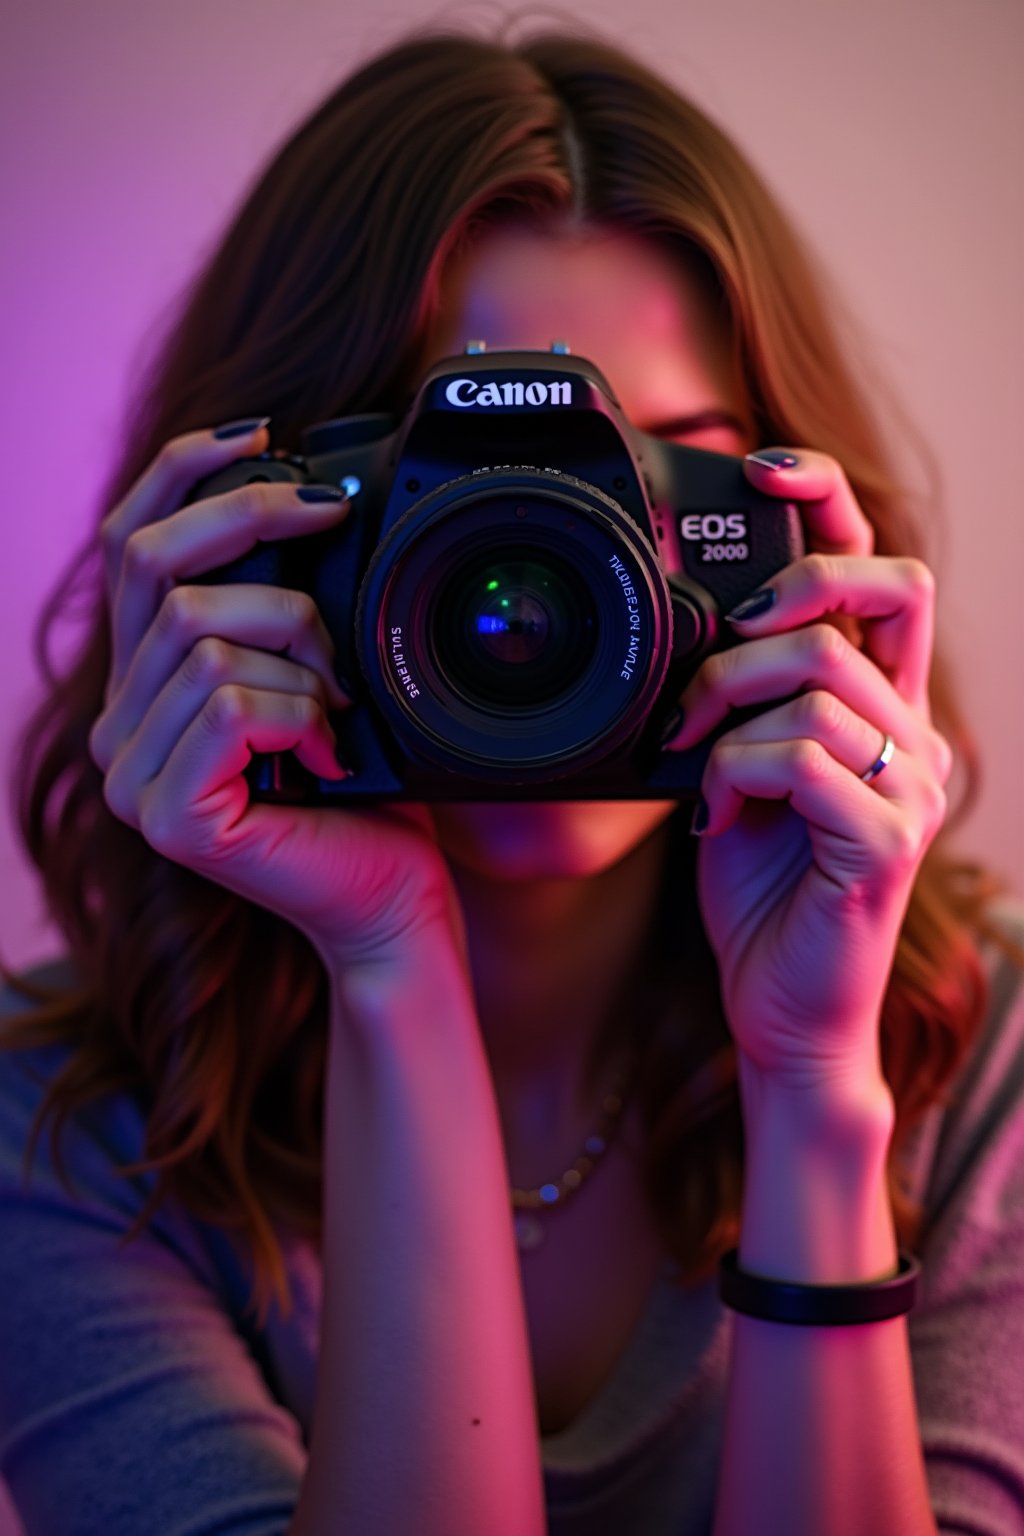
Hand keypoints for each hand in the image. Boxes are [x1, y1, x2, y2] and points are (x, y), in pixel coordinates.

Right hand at [88, 421, 467, 975]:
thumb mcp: (313, 669)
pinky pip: (227, 700)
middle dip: (254, 527)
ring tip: (340, 705)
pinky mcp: (165, 814)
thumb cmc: (361, 788)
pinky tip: (327, 749)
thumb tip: (297, 495)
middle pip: (154, 568)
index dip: (182, 472)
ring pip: (202, 635)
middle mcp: (115, 725)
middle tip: (331, 520)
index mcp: (140, 684)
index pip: (124, 545)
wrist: (387, 895)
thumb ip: (273, 603)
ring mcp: (128, 775)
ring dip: (300, 652)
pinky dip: (297, 708)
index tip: (263, 433)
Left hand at [662, 448, 951, 1097]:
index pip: (883, 577)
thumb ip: (740, 701)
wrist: (780, 1007)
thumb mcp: (739, 770)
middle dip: (785, 594)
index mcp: (880, 706)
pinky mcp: (886, 840)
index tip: (764, 471)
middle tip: (723, 637)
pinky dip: (735, 772)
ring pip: (821, 674)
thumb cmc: (762, 888)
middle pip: (878, 593)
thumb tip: (688, 633)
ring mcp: (909, 786)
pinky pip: (802, 755)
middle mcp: (910, 734)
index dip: (834, 506)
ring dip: (728, 700)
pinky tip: (716, 813)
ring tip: (693, 753)